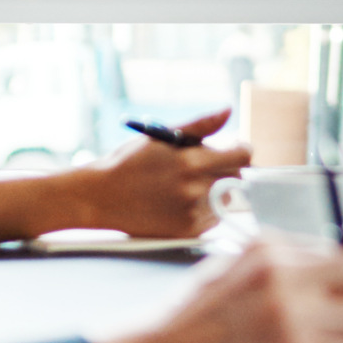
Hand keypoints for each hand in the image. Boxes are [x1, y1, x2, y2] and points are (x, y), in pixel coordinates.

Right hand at [85, 108, 249, 237]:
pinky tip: (182, 200)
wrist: (100, 197)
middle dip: (226, 167)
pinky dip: (206, 208)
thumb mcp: (162, 137)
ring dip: (216, 189)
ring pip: (226, 198)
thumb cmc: (129, 162)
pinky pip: (214, 218)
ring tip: (187, 183)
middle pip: (236, 177)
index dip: (240, 149)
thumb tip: (228, 110)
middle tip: (202, 165)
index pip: (242, 156)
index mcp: (191, 162)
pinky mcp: (187, 232)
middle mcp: (195, 190)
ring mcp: (192, 214)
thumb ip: (200, 125)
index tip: (232, 147)